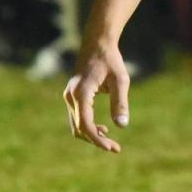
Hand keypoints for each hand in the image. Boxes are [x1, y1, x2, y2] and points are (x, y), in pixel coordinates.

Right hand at [63, 38, 130, 153]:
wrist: (97, 43)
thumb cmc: (110, 60)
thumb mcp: (120, 80)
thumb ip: (120, 102)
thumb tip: (122, 126)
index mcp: (81, 92)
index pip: (85, 124)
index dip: (97, 139)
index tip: (112, 148)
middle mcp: (71, 96)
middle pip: (79, 128)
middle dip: (96, 140)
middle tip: (116, 148)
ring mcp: (69, 96)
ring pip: (76, 125)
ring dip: (92, 136)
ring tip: (111, 142)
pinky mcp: (72, 96)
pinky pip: (77, 118)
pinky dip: (88, 127)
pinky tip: (103, 129)